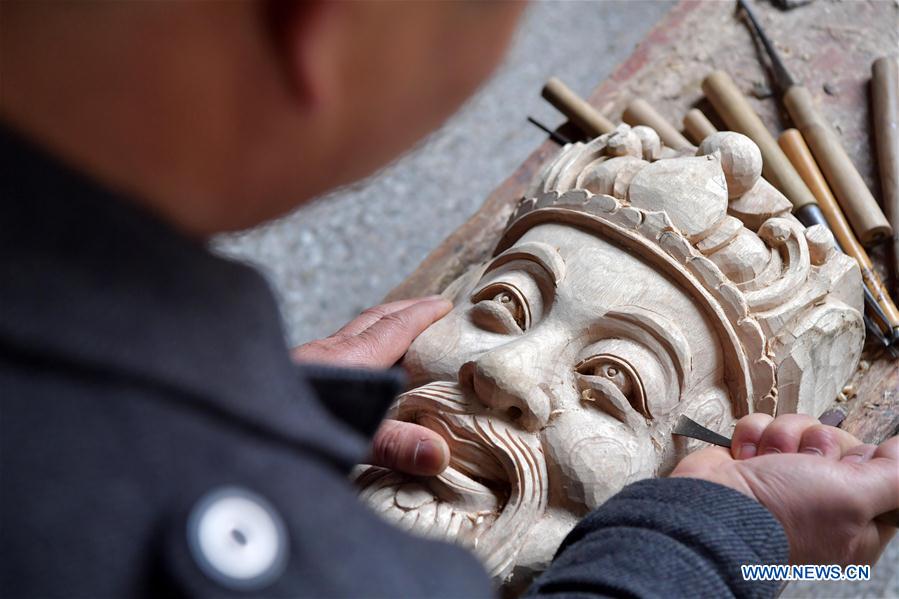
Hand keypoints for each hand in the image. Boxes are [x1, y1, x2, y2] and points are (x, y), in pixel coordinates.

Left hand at [292, 296, 452, 475]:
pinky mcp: (291, 375)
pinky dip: (357, 346)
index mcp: (348, 359)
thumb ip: (392, 446)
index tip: (444, 305)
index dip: (421, 315)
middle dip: (403, 310)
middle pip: (371, 320)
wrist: (227, 424)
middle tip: (428, 307)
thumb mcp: (348, 440)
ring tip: (397, 332)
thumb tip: (438, 453)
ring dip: (379, 327)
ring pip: (351, 333)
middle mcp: (327, 353)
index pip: (393, 328)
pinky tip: (354, 366)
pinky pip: (335, 349)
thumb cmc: (283, 425)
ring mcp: (307, 362)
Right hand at [672, 414, 897, 565]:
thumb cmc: (780, 514)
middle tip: (804, 463)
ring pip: (798, 430)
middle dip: (817, 443)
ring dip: (780, 438)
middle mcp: (819, 502)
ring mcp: (782, 479)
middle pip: (837, 444)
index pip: (876, 473)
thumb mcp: (852, 496)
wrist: (711, 509)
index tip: (845, 466)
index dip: (860, 460)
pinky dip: (752, 436)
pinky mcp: (750, 461)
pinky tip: (745, 457)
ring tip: (767, 462)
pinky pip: (763, 427)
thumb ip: (892, 475)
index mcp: (852, 523)